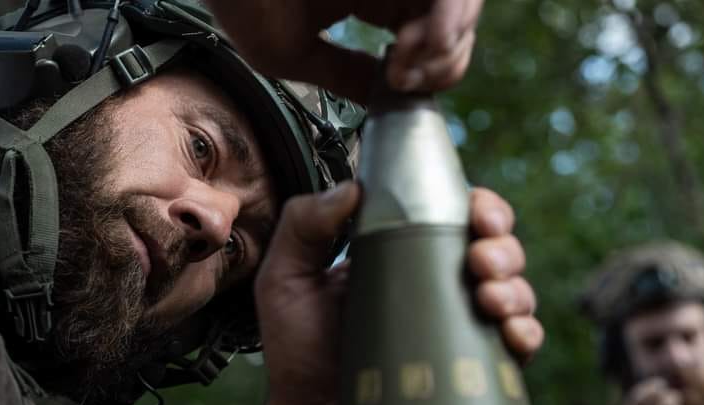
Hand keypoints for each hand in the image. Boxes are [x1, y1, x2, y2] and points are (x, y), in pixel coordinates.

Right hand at [204, 0, 483, 101]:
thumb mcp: (292, 53)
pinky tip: (421, 43)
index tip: (396, 87)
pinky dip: (448, 20)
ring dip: (448, 46)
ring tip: (410, 62)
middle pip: (456, 26)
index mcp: (371, 3)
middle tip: (405, 81)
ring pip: (462, 6)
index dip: (427, 73)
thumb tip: (384, 95)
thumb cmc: (241, 2)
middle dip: (443, 64)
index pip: (426, 43)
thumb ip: (342, 75)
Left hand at [254, 182, 542, 404]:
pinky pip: (519, 343)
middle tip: (481, 256)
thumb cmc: (298, 349)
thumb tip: (354, 186)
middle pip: (496, 246)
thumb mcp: (285, 276)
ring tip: (487, 293)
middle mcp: (439, 284)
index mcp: (403, 252)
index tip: (474, 211)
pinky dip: (525, 332)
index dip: (477, 205)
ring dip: (513, 284)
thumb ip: (305, 223)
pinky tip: (508, 331)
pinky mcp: (472, 366)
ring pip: (515, 289)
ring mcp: (460, 325)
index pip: (455, 214)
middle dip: (502, 242)